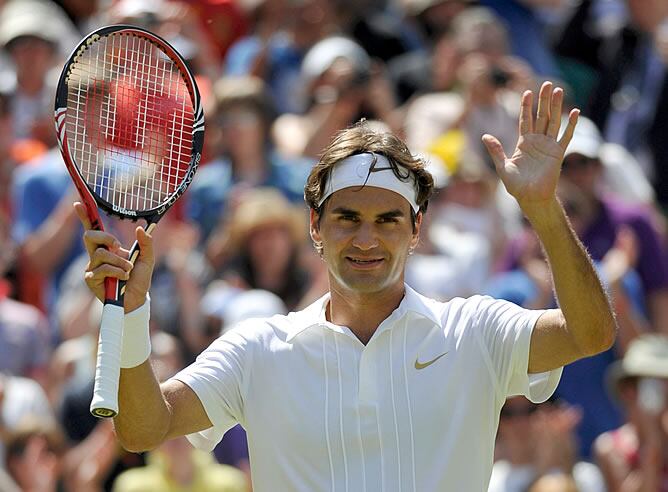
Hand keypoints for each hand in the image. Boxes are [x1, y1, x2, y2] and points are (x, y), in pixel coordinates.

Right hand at [74, 203, 153, 312]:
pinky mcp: (91, 279)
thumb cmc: (139, 279)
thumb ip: (146, 244)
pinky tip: (123, 278)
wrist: (137, 299)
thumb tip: (141, 228)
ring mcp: (92, 267)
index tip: (78, 203)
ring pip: (101, 254)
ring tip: (128, 270)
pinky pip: (102, 269)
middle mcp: (97, 255)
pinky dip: (117, 272)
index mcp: (108, 247)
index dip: (84, 216)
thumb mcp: (147, 259)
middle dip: (106, 238)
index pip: (94, 229)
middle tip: (120, 246)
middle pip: (90, 236)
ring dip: (120, 262)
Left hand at [482, 81, 578, 209]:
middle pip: (541, 116)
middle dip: (543, 100)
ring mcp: (549, 146)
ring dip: (556, 107)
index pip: (525, 120)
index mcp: (524, 143)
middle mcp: (537, 142)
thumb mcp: (502, 167)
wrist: (530, 198)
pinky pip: (566, 136)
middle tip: (546, 84)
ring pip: (554, 121)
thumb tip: (485, 136)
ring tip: (558, 91)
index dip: (526, 106)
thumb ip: (496, 151)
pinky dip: (571, 125)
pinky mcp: (558, 154)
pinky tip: (575, 112)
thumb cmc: (516, 186)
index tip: (527, 92)